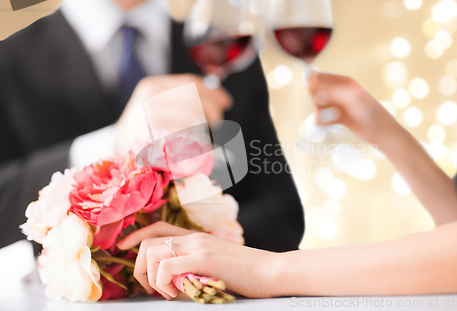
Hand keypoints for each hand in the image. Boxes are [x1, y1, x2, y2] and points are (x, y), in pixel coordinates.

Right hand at [116, 74, 232, 155]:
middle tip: (217, 121)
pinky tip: (192, 147)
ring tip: (204, 135)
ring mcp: (148, 121)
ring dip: (203, 127)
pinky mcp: (150, 142)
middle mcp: (148, 100)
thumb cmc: (145, 129)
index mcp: (152, 86)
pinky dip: (192, 144)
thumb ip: (183, 99)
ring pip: (191, 117)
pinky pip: (183, 140)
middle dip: (212, 109)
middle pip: (193, 98)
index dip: (212, 91)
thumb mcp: (161, 106)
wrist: (120, 149)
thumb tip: (218, 98)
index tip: (225, 101)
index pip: (189, 83)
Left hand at [120, 230, 279, 298]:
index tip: (122, 247)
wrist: (270, 271)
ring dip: (150, 277)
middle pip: (148, 242)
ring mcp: (198, 247)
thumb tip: (172, 281)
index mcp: (196, 238)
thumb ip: (194, 266)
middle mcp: (194, 238)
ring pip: (153, 253)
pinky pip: (166, 267)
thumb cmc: (246, 273)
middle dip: (139, 266)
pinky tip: (173, 293)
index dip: (136, 235)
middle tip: (149, 287)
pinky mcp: (203, 259)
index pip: (158, 227)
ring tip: (164, 292)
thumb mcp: (216, 265)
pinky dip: (161, 283)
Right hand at [307, 72, 396, 143]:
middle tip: (329, 105)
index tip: (315, 92)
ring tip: (336, 115)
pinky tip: (335, 122)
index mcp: (342, 81)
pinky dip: (324, 121)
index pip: (318, 77)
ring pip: (317, 106)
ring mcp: (335, 105)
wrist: (379, 130)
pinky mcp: (335, 118)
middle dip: (318, 100)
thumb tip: (309, 80)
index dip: (313, 84)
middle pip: (315, 92)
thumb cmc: (368, 109)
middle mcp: (337, 92)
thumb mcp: (349, 95)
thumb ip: (329, 88)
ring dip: (323, 113)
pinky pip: (321, 118)